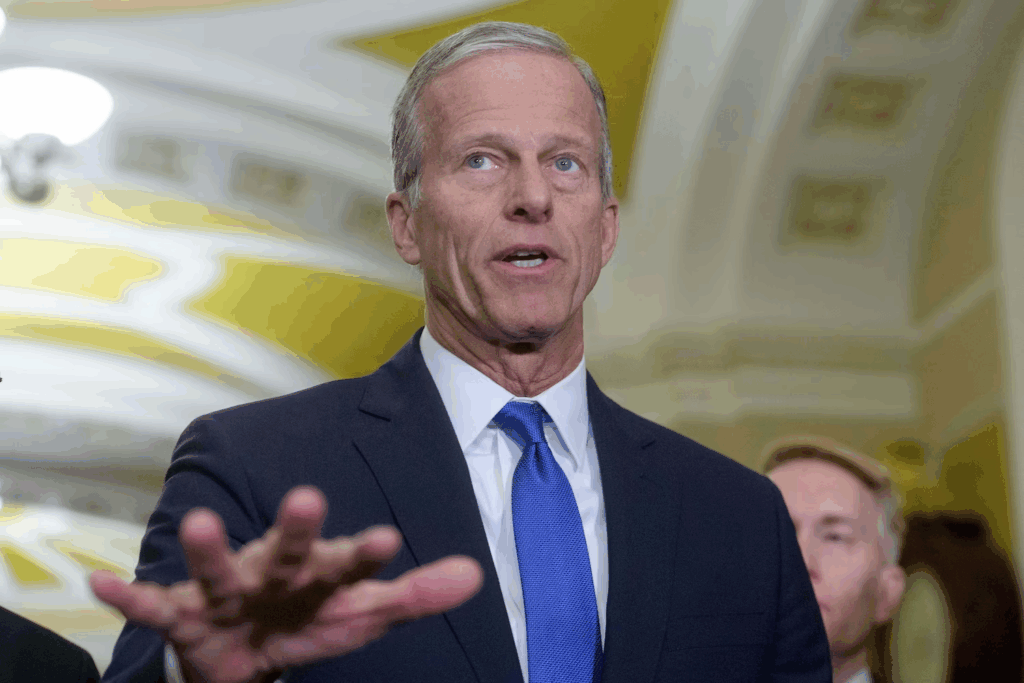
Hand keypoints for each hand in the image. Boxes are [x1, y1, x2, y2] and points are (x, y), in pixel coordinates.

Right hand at [90, 486, 482, 682]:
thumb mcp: (363, 617)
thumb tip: (475, 574)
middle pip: (289, 553)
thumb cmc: (310, 620)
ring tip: (197, 521)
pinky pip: (155, 607)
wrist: (248, 652)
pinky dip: (130, 597)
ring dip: (208, 549)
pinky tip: (102, 584)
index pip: (348, 565)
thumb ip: (413, 596)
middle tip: (306, 498)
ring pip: (220, 570)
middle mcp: (275, 573)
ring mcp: (229, 591)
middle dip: (297, 531)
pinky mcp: (186, 614)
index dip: (365, 555)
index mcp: (321, 576)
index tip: (388, 539)